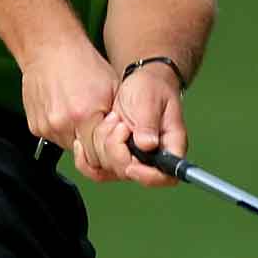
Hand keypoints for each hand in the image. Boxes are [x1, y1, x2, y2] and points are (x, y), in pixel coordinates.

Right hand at [20, 39, 120, 177]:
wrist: (49, 48)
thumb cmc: (83, 63)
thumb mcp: (112, 88)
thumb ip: (117, 118)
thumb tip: (124, 139)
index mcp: (84, 116)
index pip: (99, 155)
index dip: (108, 147)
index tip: (112, 135)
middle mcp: (62, 125)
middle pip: (84, 153)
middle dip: (94, 144)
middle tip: (98, 124)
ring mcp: (46, 127)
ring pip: (69, 146)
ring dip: (78, 137)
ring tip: (81, 112)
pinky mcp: (34, 126)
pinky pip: (54, 137)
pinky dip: (63, 130)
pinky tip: (67, 110)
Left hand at [88, 61, 187, 186]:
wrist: (141, 81)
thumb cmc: (152, 87)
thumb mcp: (150, 100)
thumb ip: (148, 123)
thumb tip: (147, 145)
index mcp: (170, 145)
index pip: (165, 176)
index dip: (148, 176)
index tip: (131, 165)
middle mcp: (153, 156)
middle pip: (131, 173)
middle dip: (117, 150)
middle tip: (119, 123)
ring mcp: (133, 157)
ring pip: (111, 169)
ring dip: (103, 144)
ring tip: (112, 119)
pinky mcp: (116, 154)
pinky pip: (98, 167)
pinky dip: (87, 156)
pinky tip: (88, 137)